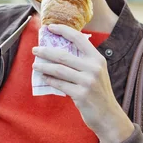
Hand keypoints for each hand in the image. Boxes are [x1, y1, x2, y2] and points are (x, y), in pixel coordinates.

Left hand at [32, 23, 133, 142]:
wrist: (108, 115)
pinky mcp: (81, 94)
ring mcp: (87, 81)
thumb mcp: (96, 72)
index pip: (78, 39)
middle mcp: (93, 68)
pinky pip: (60, 84)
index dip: (63, 30)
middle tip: (35, 49)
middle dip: (46, 51)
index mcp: (97, 58)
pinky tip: (44, 77)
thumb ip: (82, 62)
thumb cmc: (98, 92)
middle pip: (63, 55)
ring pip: (59, 70)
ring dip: (44, 66)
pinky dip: (50, 80)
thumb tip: (57, 51)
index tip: (49, 27)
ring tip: (35, 64)